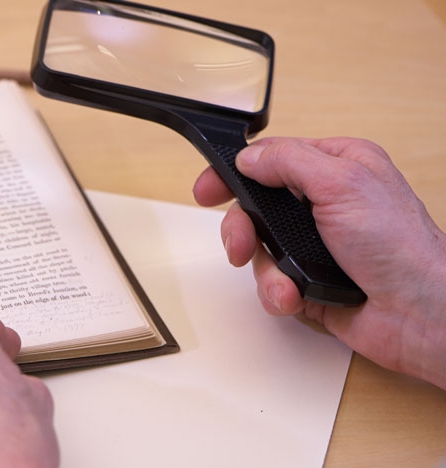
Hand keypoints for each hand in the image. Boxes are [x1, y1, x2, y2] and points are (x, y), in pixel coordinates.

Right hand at [193, 137, 445, 388]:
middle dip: (243, 230)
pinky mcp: (308, 280)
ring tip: (283, 283)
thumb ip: (288, 162)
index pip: (271, 159)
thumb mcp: (342, 184)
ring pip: (259, 248)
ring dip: (265, 270)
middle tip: (241, 245)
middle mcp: (324, 203)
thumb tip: (249, 156)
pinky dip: (277, 292)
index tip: (207, 190)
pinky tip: (295, 297)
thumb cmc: (399, 247)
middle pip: (255, 207)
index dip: (234, 174)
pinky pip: (270, 282)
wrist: (419, 315)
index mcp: (337, 167)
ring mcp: (315, 244)